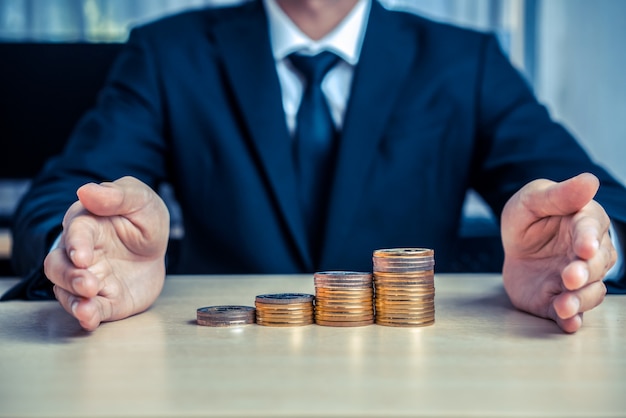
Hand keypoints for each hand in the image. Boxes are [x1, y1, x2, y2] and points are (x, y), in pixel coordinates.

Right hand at [44, 176, 169, 330]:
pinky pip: (90, 310)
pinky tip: (90, 319)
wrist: (157, 248)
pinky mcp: (103, 299)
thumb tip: (86, 191)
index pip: (75, 232)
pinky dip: (87, 316)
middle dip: (69, 277)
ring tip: (87, 307)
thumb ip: (117, 196)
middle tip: (88, 284)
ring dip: (74, 300)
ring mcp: (89, 278)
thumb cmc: (143, 219)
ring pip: (66, 291)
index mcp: (87, 224)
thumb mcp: (140, 200)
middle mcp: (81, 253)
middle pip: (57, 265)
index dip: (76, 244)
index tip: (82, 256)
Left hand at [501, 173, 615, 332]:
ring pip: (589, 292)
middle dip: (584, 272)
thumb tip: (590, 180)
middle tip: (570, 276)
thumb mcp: (533, 200)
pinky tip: (568, 323)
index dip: (589, 239)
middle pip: (595, 265)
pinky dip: (572, 321)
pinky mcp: (560, 299)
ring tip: (564, 306)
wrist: (515, 247)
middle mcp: (588, 254)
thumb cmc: (529, 217)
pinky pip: (572, 314)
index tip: (585, 247)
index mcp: (584, 223)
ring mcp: (576, 279)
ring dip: (580, 301)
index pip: (592, 230)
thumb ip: (558, 195)